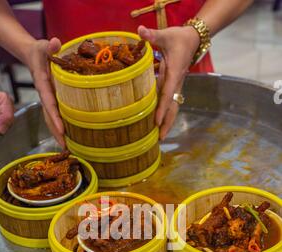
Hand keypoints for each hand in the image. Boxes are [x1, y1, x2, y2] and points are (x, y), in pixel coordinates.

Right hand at [27, 38, 64, 147]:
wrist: (34, 55)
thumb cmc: (41, 51)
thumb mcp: (45, 46)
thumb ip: (50, 46)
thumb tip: (56, 43)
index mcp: (43, 85)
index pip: (50, 103)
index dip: (56, 117)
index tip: (62, 129)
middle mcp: (45, 96)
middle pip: (49, 117)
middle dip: (56, 132)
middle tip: (65, 146)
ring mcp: (48, 100)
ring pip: (51, 119)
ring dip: (58, 134)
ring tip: (67, 148)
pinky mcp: (52, 102)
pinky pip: (55, 117)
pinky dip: (60, 128)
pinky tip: (68, 138)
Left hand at [138, 25, 199, 139]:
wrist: (193, 39)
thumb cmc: (179, 38)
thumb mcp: (165, 35)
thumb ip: (152, 35)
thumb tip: (140, 30)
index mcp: (173, 74)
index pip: (167, 94)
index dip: (162, 108)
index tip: (157, 122)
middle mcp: (176, 84)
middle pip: (173, 107)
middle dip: (168, 123)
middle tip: (160, 138)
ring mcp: (177, 87)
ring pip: (174, 108)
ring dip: (168, 123)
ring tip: (160, 138)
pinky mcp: (175, 88)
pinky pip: (171, 104)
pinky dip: (167, 116)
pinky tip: (160, 125)